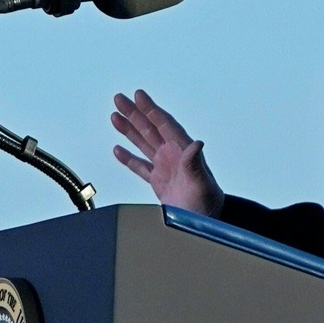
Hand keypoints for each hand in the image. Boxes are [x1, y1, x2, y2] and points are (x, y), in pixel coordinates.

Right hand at [110, 89, 224, 215]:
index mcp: (183, 151)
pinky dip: (129, 157)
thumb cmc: (207, 206)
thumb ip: (195, 164)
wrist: (205, 227)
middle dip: (135, 113)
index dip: (151, 109)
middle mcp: (174, 156)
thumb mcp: (201, 184)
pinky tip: (118, 149)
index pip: (164, 125)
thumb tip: (196, 144)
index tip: (139, 95)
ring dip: (129, 129)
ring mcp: (166, 168)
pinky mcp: (160, 182)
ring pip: (144, 143)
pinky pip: (141, 166)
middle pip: (151, 128)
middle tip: (119, 98)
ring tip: (115, 116)